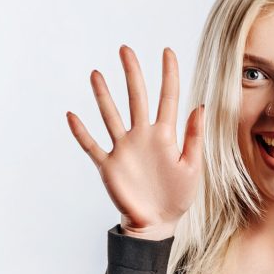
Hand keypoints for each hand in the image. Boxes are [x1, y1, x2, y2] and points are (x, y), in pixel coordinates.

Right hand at [66, 45, 203, 232]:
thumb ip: (195, 137)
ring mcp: (124, 149)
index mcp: (165, 136)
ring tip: (96, 74)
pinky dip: (81, 132)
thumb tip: (200, 106)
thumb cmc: (178, 196)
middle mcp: (142, 136)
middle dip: (132, 74)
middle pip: (137, 98)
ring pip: (111, 116)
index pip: (168, 98)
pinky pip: (92, 146)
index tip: (168, 52)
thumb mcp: (192, 167)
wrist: (158, 223)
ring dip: (103, 96)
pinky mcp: (109, 166)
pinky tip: (72, 115)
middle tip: (126, 50)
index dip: (169, 75)